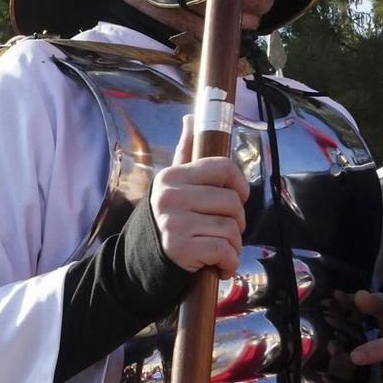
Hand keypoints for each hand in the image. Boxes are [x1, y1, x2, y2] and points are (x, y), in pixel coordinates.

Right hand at [150, 140, 248, 274]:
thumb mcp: (173, 184)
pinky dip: (229, 262)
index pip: (223, 168)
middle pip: (232, 202)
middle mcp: (171, 196)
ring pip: (231, 228)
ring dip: (233, 245)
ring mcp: (175, 222)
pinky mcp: (180, 248)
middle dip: (237, 221)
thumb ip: (185, 151)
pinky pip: (224, 251)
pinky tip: (220, 265)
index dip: (240, 184)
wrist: (142, 261)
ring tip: (220, 249)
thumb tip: (191, 117)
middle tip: (226, 231)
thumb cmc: (168, 218)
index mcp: (173, 177)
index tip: (238, 198)